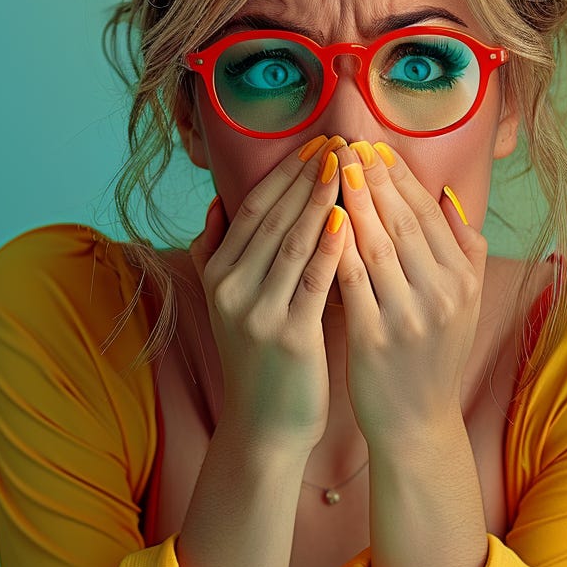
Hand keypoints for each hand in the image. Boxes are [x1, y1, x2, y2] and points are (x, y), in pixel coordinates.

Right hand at [188, 134, 348, 454]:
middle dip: (306, 175)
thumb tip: (219, 202)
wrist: (264, 426)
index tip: (315, 143)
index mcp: (217, 275)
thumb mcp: (229, 304)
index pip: (251, 209)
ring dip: (321, 198)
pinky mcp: (290, 337)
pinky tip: (348, 218)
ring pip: (292, 242)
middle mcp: (231, 289)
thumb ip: (219, 252)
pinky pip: (314, 281)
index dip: (283, 173)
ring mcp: (257, 313)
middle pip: (272, 218)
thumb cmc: (259, 359)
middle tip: (338, 140)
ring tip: (347, 164)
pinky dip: (330, 246)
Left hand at [332, 141, 488, 440]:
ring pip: (376, 242)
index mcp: (464, 280)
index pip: (428, 214)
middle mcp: (442, 294)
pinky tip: (320, 218)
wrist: (417, 423)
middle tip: (347, 140)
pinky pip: (351, 279)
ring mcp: (409, 316)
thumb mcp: (465, 304)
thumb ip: (463, 250)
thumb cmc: (433, 357)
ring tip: (330, 167)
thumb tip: (447, 197)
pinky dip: (336, 245)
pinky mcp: (375, 338)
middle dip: (372, 176)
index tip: (374, 145)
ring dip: (352, 200)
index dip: (400, 176)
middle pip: (402, 220)